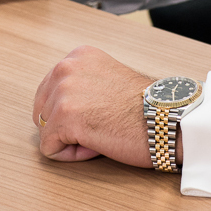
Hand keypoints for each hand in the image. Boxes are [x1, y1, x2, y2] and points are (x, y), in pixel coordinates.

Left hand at [32, 46, 155, 164]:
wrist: (168, 119)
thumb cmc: (146, 107)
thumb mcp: (108, 79)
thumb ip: (83, 84)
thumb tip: (57, 107)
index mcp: (78, 56)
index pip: (50, 91)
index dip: (73, 112)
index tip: (100, 113)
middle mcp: (66, 68)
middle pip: (43, 110)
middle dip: (65, 126)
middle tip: (100, 126)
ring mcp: (63, 93)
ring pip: (46, 130)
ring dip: (71, 140)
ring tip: (101, 133)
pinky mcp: (64, 119)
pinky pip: (50, 148)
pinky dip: (70, 155)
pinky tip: (95, 146)